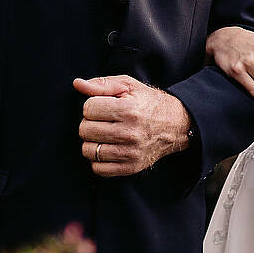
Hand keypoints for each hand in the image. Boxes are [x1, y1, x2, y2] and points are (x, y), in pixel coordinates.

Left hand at [75, 75, 190, 175]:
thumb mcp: (128, 86)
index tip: (103, 106)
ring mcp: (131, 152)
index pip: (88, 109)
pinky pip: (98, 168)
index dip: (92, 105)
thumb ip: (101, 84)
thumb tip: (77, 84)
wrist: (176, 124)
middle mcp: (129, 132)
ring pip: (89, 151)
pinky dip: (98, 159)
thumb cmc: (148, 102)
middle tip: (103, 121)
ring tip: (104, 135)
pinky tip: (108, 148)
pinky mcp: (131, 167)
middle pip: (85, 130)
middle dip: (90, 123)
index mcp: (128, 109)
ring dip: (92, 142)